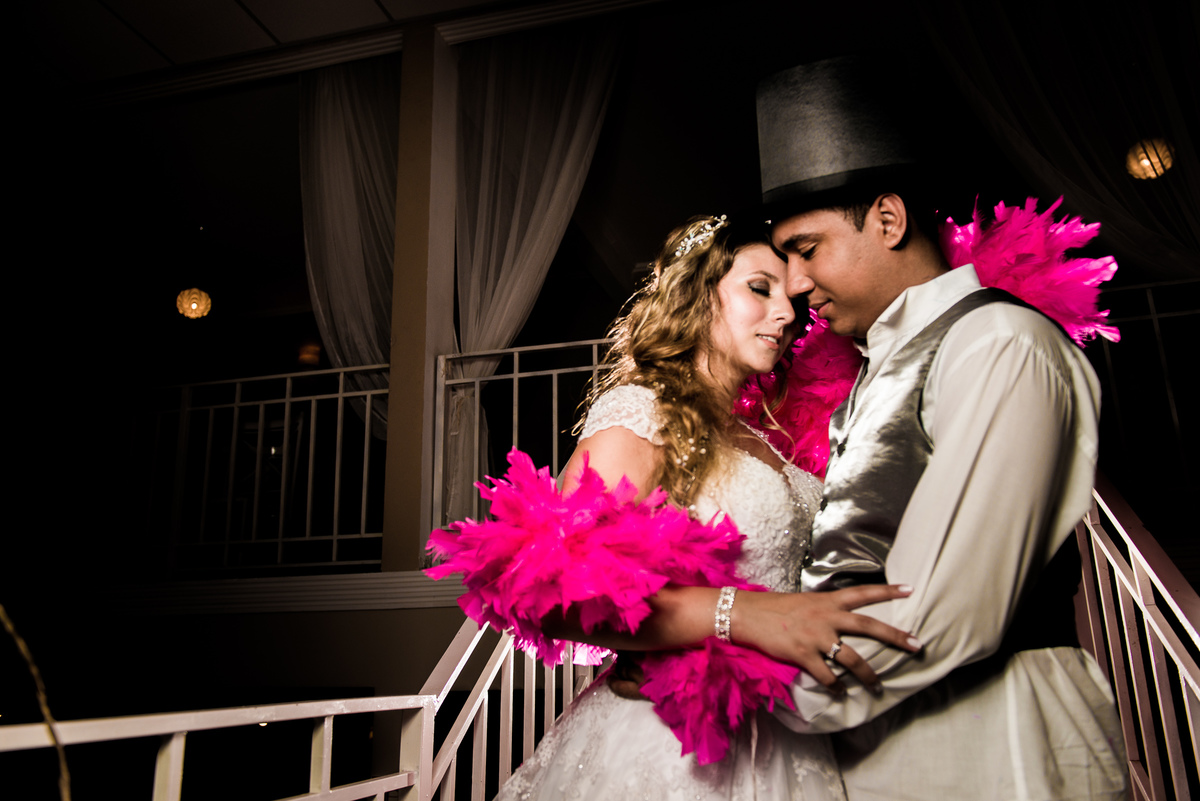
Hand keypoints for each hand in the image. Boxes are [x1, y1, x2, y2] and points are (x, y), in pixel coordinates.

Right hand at [730, 584, 920, 693]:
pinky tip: (841, 693)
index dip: (887, 591)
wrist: (746, 614)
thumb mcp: (804, 602)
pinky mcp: (803, 654)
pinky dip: (836, 686)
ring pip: (852, 658)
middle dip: (895, 636)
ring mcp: (816, 636)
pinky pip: (826, 675)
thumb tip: (840, 619)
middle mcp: (826, 617)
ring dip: (868, 675)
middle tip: (916, 645)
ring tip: (878, 687)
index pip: (863, 593)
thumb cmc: (773, 608)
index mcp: (827, 601)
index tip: (909, 590)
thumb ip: (824, 610)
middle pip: (869, 626)